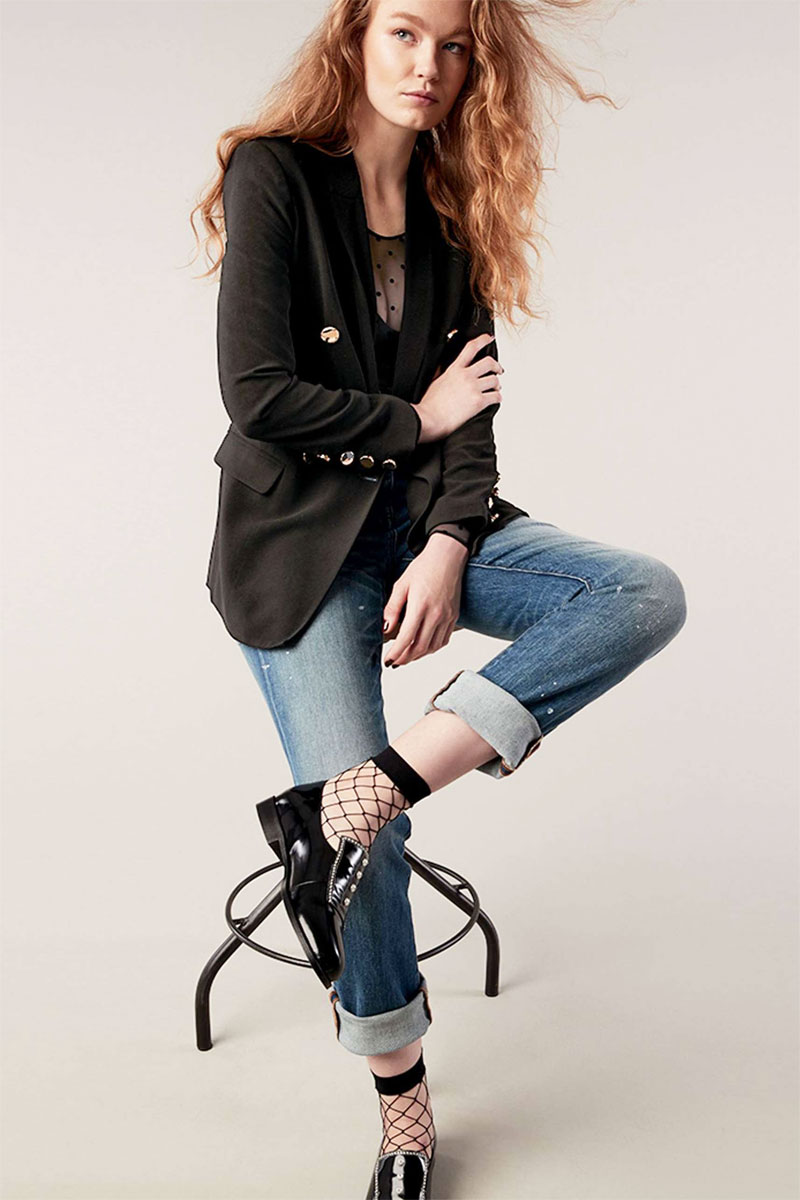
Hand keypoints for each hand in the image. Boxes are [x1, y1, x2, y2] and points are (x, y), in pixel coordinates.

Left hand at [383, 535, 467, 666]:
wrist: (448, 557)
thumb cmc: (424, 567)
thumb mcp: (401, 585)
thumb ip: (392, 609)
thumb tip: (385, 629)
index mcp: (421, 606)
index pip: (406, 638)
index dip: (396, 653)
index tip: (388, 660)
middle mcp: (436, 614)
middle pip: (420, 647)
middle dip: (405, 659)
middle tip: (395, 662)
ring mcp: (448, 617)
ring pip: (433, 647)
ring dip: (418, 656)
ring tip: (406, 657)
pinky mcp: (454, 617)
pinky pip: (444, 640)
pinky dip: (432, 648)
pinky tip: (423, 648)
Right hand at [416, 333, 503, 443]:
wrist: (429, 419)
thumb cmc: (429, 405)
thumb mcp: (434, 381)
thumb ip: (443, 372)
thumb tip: (444, 368)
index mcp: (454, 369)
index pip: (471, 348)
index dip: (482, 340)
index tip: (489, 338)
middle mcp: (465, 376)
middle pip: (489, 363)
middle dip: (497, 366)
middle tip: (499, 370)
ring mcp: (473, 388)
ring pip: (495, 380)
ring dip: (497, 385)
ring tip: (495, 389)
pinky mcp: (478, 401)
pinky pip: (496, 396)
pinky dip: (498, 398)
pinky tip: (495, 400)